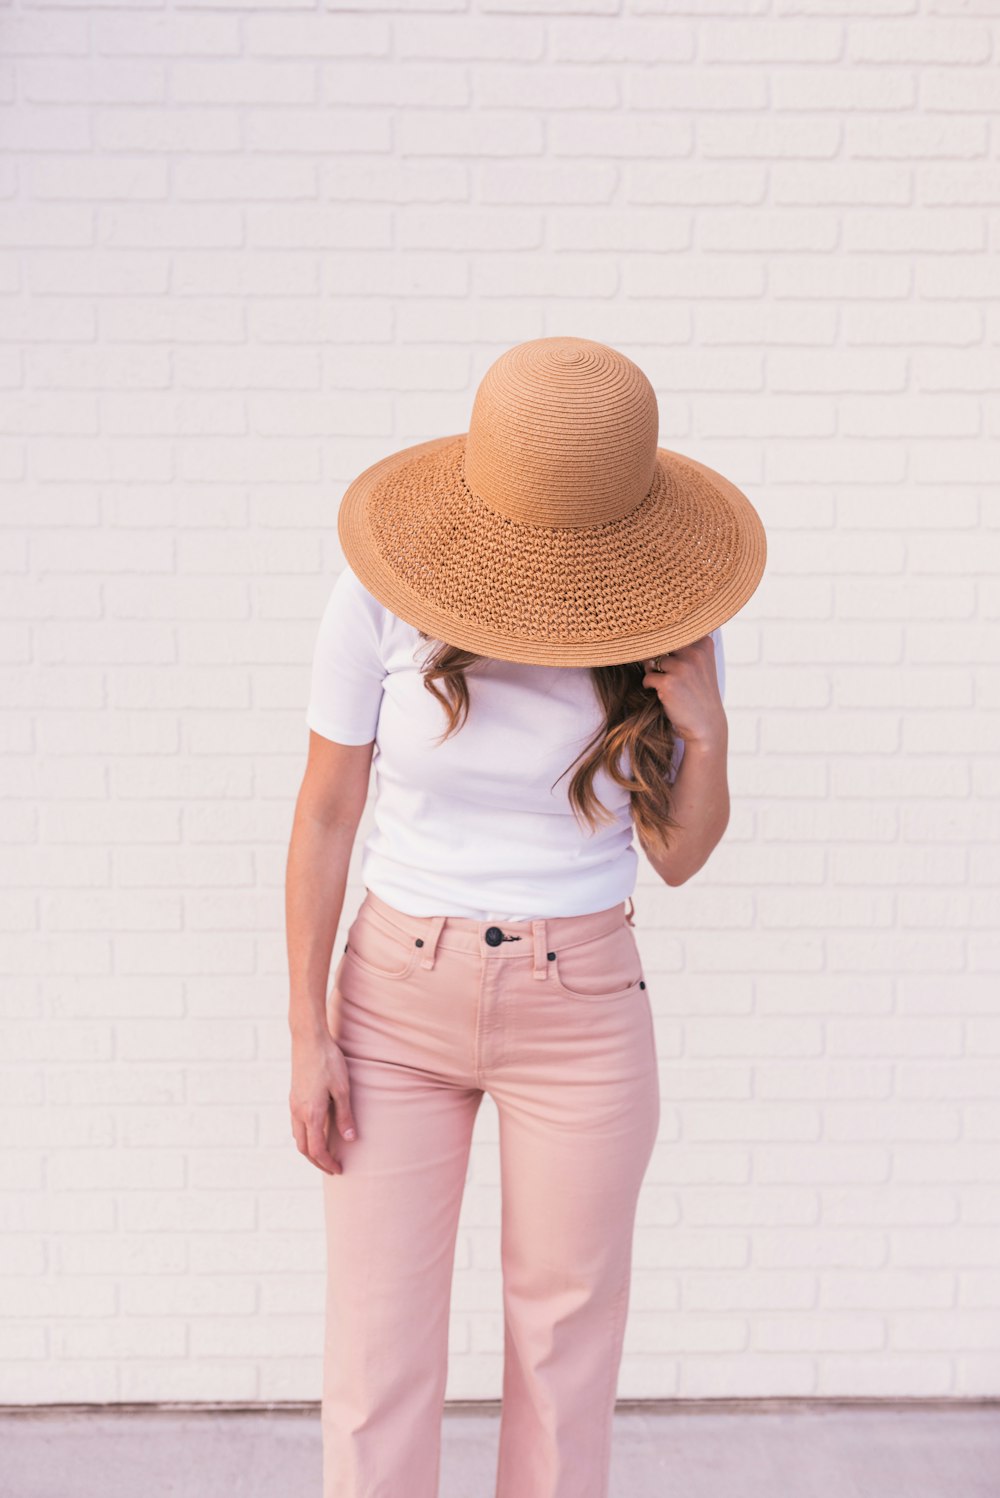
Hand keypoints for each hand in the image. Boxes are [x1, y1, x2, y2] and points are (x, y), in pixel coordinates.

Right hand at [289, 1030, 357, 1175]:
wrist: (308, 1039)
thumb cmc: (328, 1061)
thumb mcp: (342, 1089)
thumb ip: (345, 1116)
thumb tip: (350, 1140)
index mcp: (311, 1113)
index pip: (317, 1149)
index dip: (327, 1162)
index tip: (339, 1169)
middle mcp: (298, 1112)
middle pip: (304, 1148)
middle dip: (317, 1161)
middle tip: (332, 1167)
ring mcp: (293, 1105)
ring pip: (297, 1137)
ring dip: (310, 1150)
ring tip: (325, 1153)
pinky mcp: (293, 1097)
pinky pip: (296, 1125)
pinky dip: (305, 1136)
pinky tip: (315, 1132)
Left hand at [640, 636, 725, 745]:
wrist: (706, 724)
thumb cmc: (699, 693)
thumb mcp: (700, 664)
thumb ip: (684, 648)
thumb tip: (648, 638)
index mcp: (704, 644)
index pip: (675, 632)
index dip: (667, 642)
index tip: (668, 655)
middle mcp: (694, 652)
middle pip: (661, 643)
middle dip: (657, 655)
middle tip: (662, 670)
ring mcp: (682, 667)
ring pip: (653, 660)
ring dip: (654, 671)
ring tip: (666, 684)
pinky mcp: (668, 683)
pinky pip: (648, 676)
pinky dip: (650, 685)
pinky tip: (663, 694)